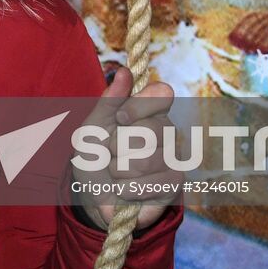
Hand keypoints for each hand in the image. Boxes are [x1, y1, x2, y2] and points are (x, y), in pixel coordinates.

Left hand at [68, 67, 180, 231]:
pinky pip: (153, 184)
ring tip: (116, 173)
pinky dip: (128, 189)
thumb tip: (123, 72)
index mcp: (150, 110)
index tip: (120, 119)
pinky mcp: (175, 183)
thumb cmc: (95, 156)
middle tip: (112, 153)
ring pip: (149, 159)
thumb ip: (109, 101)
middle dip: (120, 145)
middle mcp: (168, 129)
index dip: (139, 105)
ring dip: (120, 170)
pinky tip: (124, 190)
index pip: (162, 93)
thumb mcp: (92, 127)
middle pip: (152, 129)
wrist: (94, 196)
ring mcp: (175, 156)